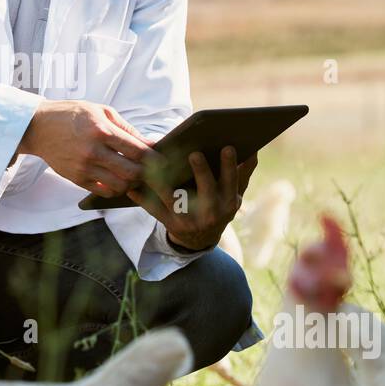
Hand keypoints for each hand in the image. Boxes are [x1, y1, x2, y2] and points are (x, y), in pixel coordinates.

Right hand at [16, 100, 155, 196]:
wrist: (38, 127)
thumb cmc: (72, 115)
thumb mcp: (100, 111)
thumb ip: (126, 128)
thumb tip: (150, 144)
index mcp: (102, 130)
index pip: (137, 151)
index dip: (154, 158)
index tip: (162, 161)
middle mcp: (93, 151)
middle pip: (131, 172)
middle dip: (145, 173)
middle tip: (149, 170)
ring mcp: (83, 167)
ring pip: (119, 185)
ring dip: (131, 183)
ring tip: (132, 175)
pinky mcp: (76, 178)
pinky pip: (103, 191)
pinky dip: (115, 188)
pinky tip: (117, 179)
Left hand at [128, 147, 257, 251]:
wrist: (200, 239)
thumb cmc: (218, 206)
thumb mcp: (233, 194)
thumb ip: (243, 173)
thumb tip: (253, 150)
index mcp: (228, 201)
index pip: (231, 181)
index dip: (230, 165)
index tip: (228, 146)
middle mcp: (211, 213)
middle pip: (207, 190)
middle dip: (202, 172)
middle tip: (195, 152)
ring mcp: (190, 219)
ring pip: (174, 198)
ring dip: (163, 181)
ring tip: (155, 162)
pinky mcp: (170, 224)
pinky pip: (153, 210)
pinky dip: (141, 198)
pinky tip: (131, 186)